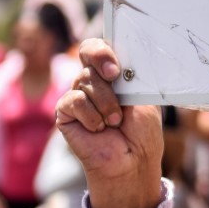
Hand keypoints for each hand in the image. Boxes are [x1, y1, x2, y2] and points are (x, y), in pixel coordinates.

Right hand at [54, 39, 162, 207]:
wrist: (133, 160)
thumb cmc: (141, 131)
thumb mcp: (144, 98)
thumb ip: (132, 78)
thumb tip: (126, 62)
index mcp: (111, 72)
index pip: (99, 47)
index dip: (103, 51)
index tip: (117, 68)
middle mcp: (92, 80)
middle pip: (88, 55)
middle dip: (104, 68)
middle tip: (116, 83)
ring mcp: (77, 95)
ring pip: (85, 80)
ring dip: (106, 103)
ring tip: (115, 122)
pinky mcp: (65, 112)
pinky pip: (74, 101)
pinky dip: (92, 116)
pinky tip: (99, 129)